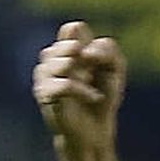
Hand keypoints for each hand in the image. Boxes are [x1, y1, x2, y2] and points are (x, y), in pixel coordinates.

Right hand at [33, 21, 126, 155]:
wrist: (94, 132)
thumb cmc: (102, 98)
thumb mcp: (115, 70)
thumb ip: (108, 51)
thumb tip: (84, 51)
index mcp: (66, 50)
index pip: (73, 29)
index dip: (90, 41)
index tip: (100, 62)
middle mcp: (51, 60)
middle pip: (70, 44)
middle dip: (91, 61)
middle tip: (96, 78)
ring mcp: (44, 76)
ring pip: (63, 61)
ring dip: (85, 75)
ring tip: (93, 89)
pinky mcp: (45, 95)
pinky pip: (64, 84)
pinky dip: (83, 90)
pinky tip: (94, 97)